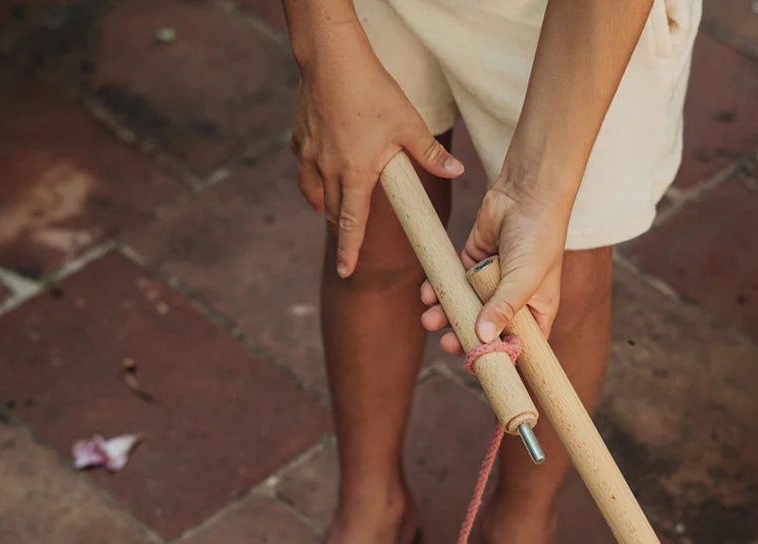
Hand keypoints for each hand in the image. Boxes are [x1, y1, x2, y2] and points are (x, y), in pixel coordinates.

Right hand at [290, 33, 462, 277]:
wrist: (332, 57)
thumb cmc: (372, 91)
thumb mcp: (409, 124)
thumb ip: (430, 154)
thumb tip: (457, 171)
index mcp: (356, 174)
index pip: (352, 224)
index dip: (349, 250)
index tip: (346, 271)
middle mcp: (328, 170)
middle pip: (332, 212)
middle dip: (341, 227)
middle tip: (350, 238)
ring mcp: (309, 154)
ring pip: (312, 193)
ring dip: (324, 204)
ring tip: (336, 205)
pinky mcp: (300, 138)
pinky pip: (303, 164)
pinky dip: (312, 171)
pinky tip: (322, 163)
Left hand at [421, 180, 571, 352]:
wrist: (526, 193)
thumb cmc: (538, 238)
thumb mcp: (524, 279)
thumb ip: (503, 308)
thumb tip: (483, 338)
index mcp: (534, 313)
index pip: (516, 347)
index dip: (498, 359)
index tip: (478, 366)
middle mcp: (512, 303)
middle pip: (484, 332)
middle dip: (462, 338)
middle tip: (446, 343)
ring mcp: (490, 284)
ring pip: (464, 309)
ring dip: (445, 315)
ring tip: (428, 319)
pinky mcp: (472, 265)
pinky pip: (452, 284)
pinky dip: (439, 289)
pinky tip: (428, 293)